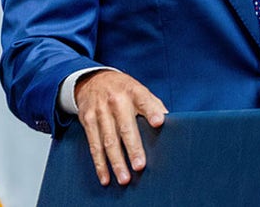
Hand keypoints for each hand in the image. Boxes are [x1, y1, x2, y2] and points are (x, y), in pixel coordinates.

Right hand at [74, 70, 167, 185]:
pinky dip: (99, 163)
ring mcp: (100, 111)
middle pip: (125, 127)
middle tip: (140, 166)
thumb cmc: (124, 90)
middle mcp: (116, 101)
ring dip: (116, 162)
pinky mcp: (87, 120)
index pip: (144, 101)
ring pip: (108, 140)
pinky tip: (105, 177)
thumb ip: (154, 106)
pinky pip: (94, 145)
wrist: (93, 80)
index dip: (152, 111)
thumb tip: (172, 124)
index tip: (159, 123)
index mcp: (133, 91)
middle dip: (133, 148)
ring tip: (124, 178)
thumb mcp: (140, 90)